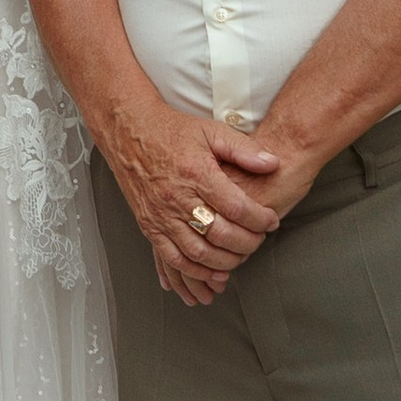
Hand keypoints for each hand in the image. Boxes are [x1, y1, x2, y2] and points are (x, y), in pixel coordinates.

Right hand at [103, 100, 280, 309]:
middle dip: (248, 243)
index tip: (271, 221)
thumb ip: (244, 148)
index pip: (236, 207)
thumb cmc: (170, 131)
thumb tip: (271, 163)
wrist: (128, 131)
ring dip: (225, 261)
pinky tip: (211, 270)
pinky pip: (172, 258)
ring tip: (240, 255)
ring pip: (198, 252)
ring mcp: (161, 214)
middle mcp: (177, 197)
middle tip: (259, 239)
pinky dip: (195, 270)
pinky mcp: (149, 225)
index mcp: (196, 173)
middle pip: (220, 234)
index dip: (260, 219)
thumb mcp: (211, 130)